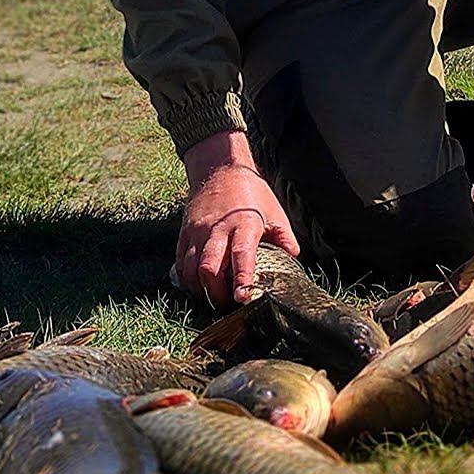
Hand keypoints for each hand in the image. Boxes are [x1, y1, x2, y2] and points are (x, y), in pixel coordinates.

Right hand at [178, 131, 298, 306]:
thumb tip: (293, 257)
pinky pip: (180, 262)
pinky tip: (198, 284)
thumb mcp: (274, 211)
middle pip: (208, 269)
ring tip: (214, 296)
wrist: (219, 170)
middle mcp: (216, 230)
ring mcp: (196, 232)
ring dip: (200, 289)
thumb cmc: (252, 193)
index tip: (243, 298)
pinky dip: (187, 278)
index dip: (242, 279)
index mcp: (244, 224)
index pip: (241, 255)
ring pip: (190, 269)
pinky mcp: (184, 233)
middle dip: (216, 292)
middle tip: (228, 303)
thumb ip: (284, 236)